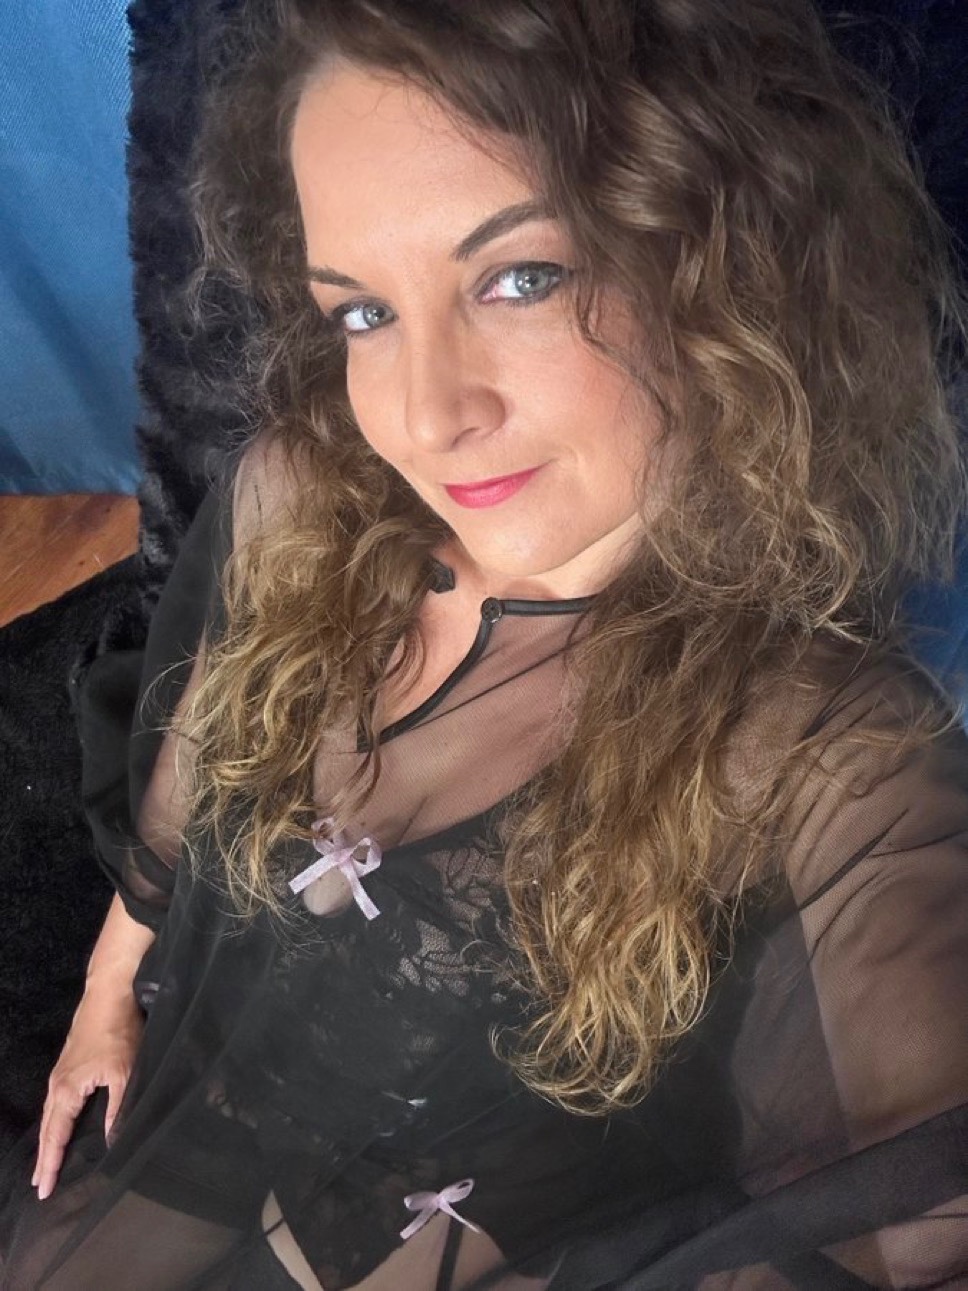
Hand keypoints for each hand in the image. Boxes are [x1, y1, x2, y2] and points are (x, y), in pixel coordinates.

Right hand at [32, 986, 142, 1199]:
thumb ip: (119, 1108)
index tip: (44, 1191)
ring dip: (48, 1140)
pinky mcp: (68, 1064)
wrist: (109, 993)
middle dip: (44, 1157)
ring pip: (50, 1114)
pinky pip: (56, 1102)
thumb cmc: (118, 1031)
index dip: (51, 1163)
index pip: (56, 1135)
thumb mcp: (125, 1072)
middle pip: (47, 1128)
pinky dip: (54, 1121)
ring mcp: (60, 1073)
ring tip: (46, 1163)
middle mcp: (57, 1084)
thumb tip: (112, 1141)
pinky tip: (60, 1125)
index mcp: (67, 1090)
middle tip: (40, 1186)